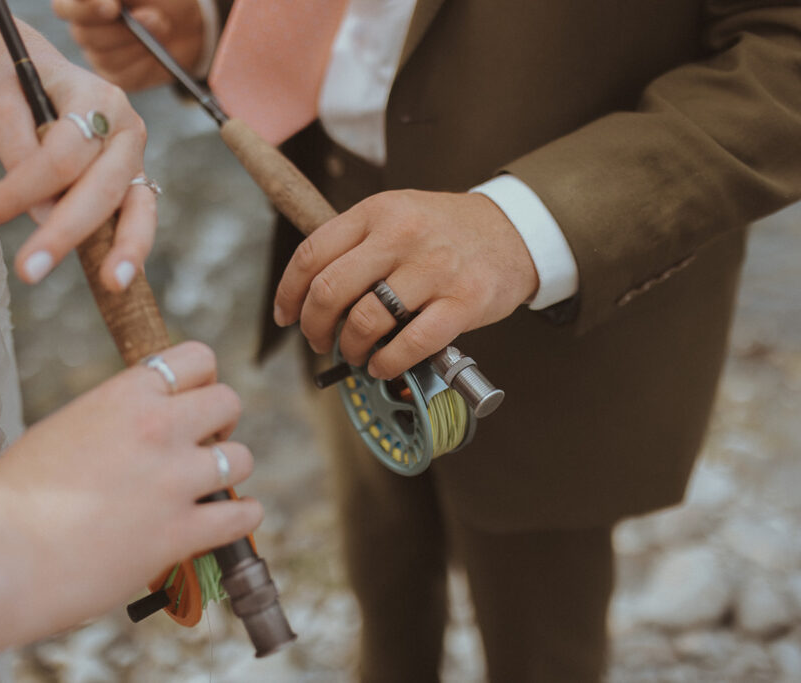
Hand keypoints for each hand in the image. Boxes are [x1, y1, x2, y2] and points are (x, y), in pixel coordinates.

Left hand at [0, 56, 153, 291]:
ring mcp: (138, 160)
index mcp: (96, 97)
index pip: (61, 154)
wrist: (44, 83)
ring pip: (138, 208)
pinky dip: (130, 249)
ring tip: (113, 284)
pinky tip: (120, 279)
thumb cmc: (20, 94)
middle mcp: (127, 129)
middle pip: (101, 187)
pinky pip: (139, 220)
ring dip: (125, 249)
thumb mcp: (1, 107)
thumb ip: (20, 152)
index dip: (19, 190)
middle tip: (29, 271)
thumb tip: (44, 214)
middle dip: (65, 232)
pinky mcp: (137, 185)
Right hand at [0, 341, 261, 633]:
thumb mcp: (61, 430)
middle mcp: (158, 428)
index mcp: (125, 395)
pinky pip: (242, 514)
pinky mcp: (180, 532)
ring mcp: (174, 480)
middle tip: (202, 445)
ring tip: (209, 488)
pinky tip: (227, 521)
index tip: (192, 401)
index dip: (201, 380)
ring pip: (243, 457)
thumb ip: (109, 420)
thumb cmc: (11, 498)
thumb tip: (131, 428)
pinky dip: (241, 517)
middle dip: (221, 423)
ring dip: (229, 472)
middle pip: (229, 401)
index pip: (197, 357)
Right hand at [53, 0, 204, 89]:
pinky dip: (148, 61)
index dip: (85, 9)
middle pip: (86, 36)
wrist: (187, 20)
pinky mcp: (118, 76)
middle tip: (154, 17)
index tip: (113, 7)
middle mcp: (84, 29)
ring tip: (163, 26)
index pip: (64, 8)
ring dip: (139, 43)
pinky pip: (127, 75)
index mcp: (82, 2)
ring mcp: (99, 55)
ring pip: (107, 58)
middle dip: (122, 29)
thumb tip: (111, 3)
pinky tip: (160, 50)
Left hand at [273, 190, 538, 378]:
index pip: (312, 254)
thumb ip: (354, 245)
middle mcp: (402, 235)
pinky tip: (383, 365)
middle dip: (315, 327)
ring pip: (367, 320)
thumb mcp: (396, 215)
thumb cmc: (445, 232)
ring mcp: (434, 269)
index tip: (286, 316)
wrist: (514, 232)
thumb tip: (308, 297)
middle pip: (330, 290)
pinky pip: (411, 343)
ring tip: (356, 355)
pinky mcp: (464, 301)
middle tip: (319, 342)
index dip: (289, 293)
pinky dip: (387, 363)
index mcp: (377, 212)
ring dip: (351, 349)